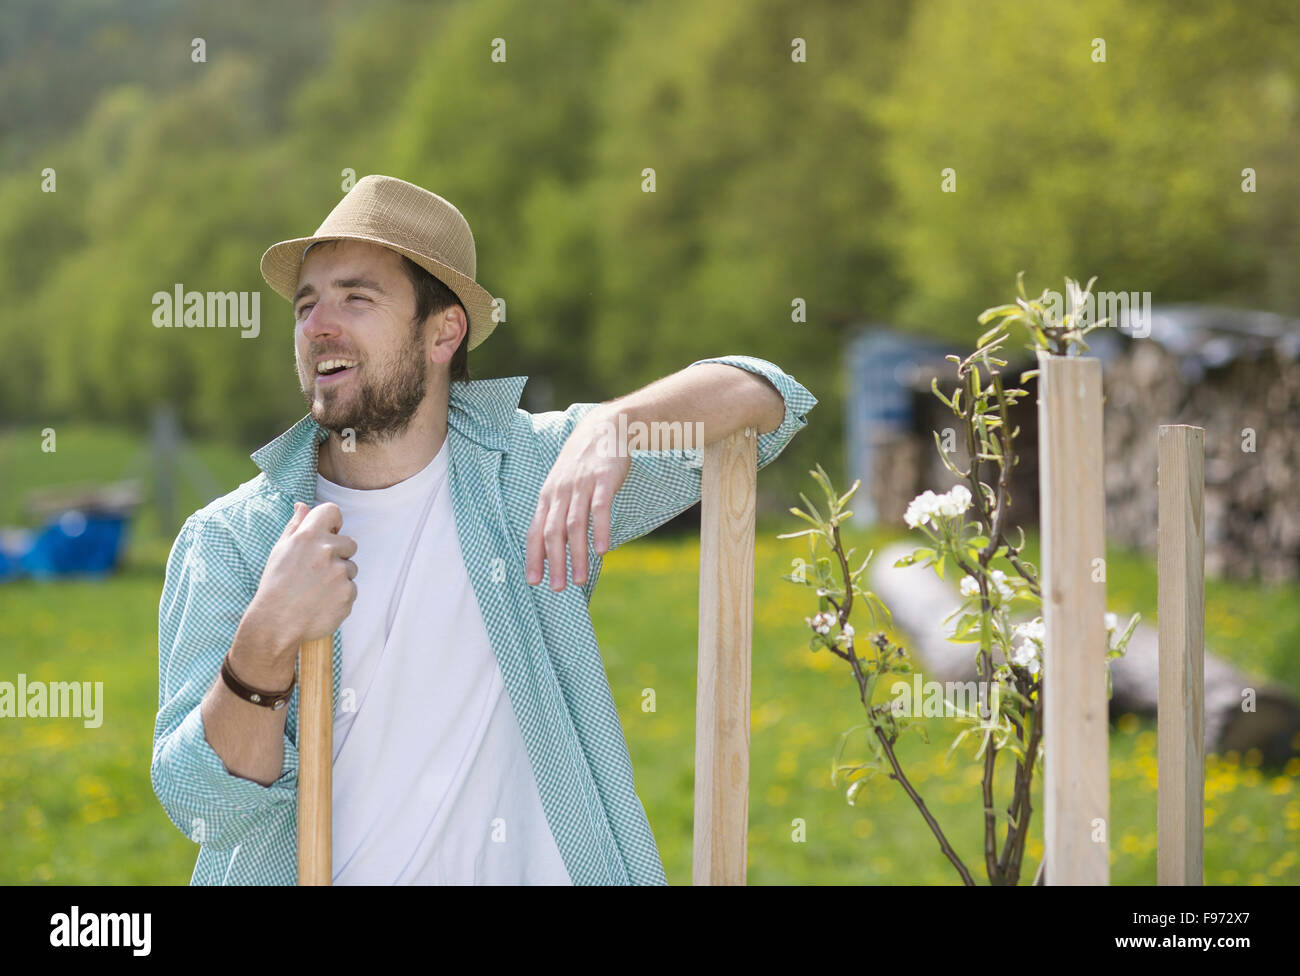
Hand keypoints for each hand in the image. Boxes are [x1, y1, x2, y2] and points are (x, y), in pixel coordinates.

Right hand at [236, 502, 357, 676]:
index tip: (329, 533)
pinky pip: (352, 588)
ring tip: (316, 589)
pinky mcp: (348, 593)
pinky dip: (341, 595)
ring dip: (339, 576)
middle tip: (316, 571)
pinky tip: (322, 602)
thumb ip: (296, 526)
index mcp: (308, 536)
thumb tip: (302, 505)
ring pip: (351, 568)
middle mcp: (326, 551)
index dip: (333, 522)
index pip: (332, 511)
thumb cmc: (276, 586)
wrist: (276, 624)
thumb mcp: (280, 551)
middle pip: (349, 543)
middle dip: (338, 555)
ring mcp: (340, 573)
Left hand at [525, 408, 630, 589]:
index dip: (534, 557)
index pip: (536, 531)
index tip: (534, 582)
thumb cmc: (582, 463)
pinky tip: (602, 550)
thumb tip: (555, 546)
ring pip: (575, 525)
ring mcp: (581, 486)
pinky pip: (600, 509)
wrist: (604, 427)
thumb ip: (558, 512)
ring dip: (576, 555)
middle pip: (553, 532)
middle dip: (554, 563)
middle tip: (558, 589)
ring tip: (579, 578)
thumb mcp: (563, 484)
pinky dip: (599, 530)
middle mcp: (561, 492)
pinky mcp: (604, 480)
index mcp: (548, 496)